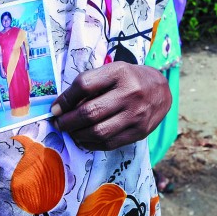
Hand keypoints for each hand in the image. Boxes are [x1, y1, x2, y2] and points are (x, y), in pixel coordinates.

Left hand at [50, 62, 170, 150]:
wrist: (161, 90)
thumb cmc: (129, 79)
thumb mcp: (112, 71)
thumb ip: (90, 84)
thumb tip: (62, 107)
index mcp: (119, 72)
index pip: (84, 85)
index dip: (65, 99)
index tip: (55, 109)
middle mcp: (129, 93)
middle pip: (90, 112)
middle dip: (68, 121)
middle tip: (59, 124)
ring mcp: (136, 114)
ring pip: (98, 132)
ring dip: (77, 135)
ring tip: (71, 132)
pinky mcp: (139, 132)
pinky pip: (109, 143)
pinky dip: (91, 143)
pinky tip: (85, 138)